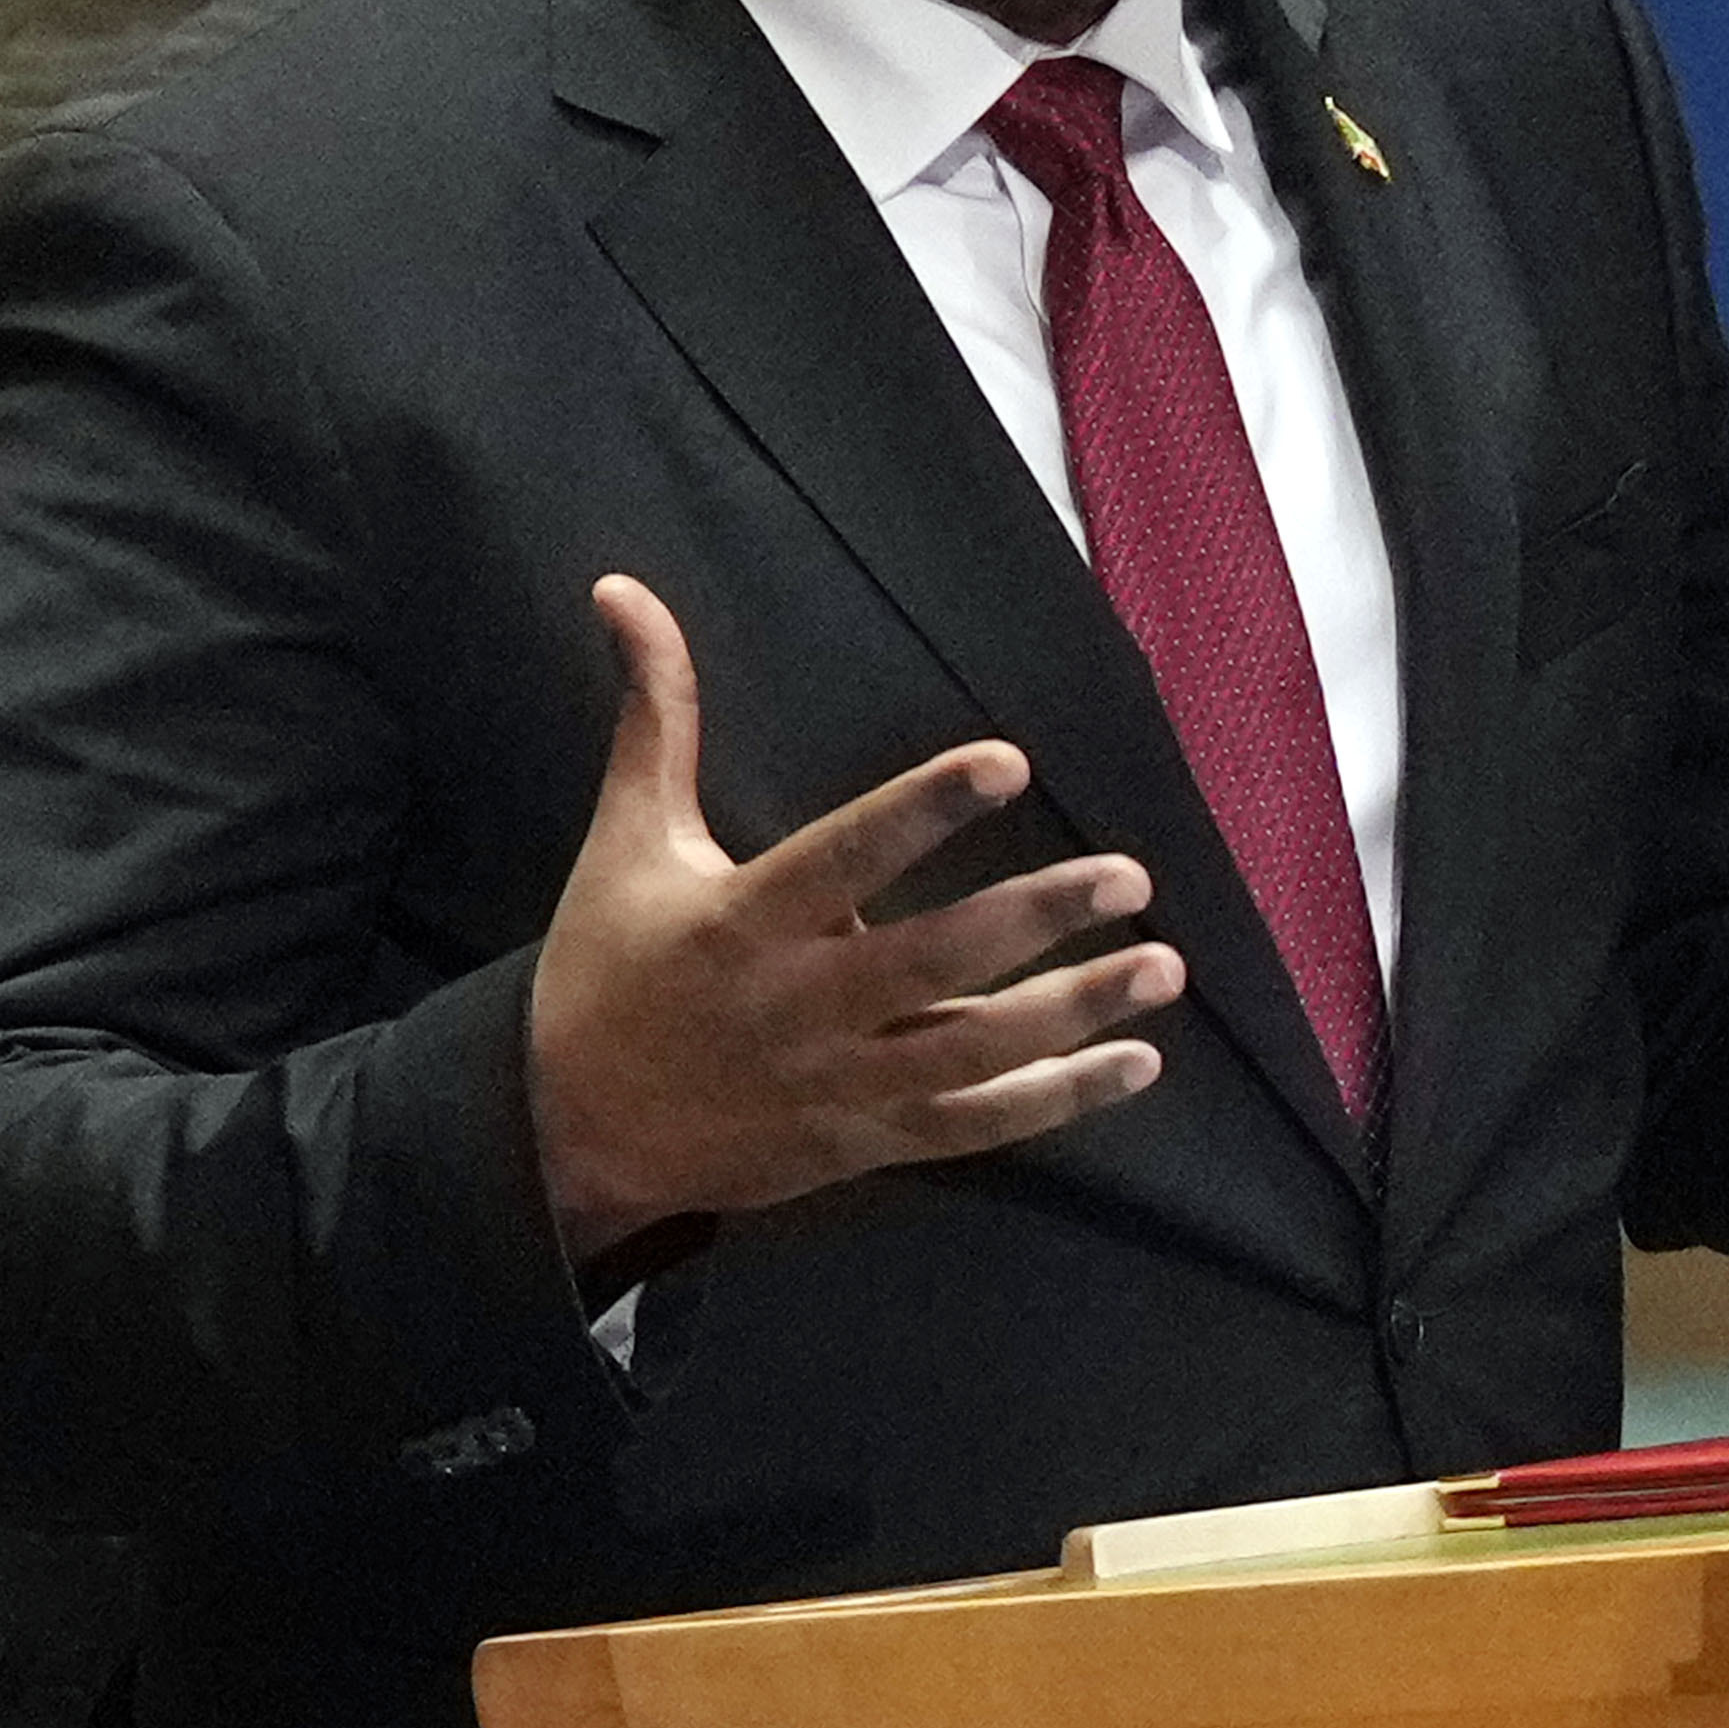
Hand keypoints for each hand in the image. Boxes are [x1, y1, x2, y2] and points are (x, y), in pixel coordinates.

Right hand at [527, 575, 1182, 1261]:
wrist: (566, 1129)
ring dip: (1074, 1012)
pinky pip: (972, 1124)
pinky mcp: (864, 1138)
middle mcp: (797, 1005)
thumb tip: (625, 588)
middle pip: (932, 961)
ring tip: (1162, 965)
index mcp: (742, 921)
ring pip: (970, 1050)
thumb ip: (657, 717)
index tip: (1009, 762)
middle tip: (1130, 875)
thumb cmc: (607, 965)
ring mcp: (836, 1081)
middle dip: (1035, 918)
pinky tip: (1138, 1061)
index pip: (844, 857)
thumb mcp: (628, 838)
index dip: (924, 810)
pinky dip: (1057, 1099)